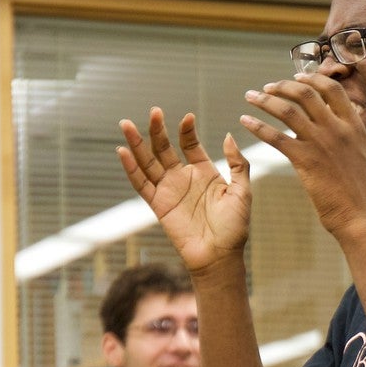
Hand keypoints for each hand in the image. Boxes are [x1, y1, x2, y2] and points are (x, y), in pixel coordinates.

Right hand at [117, 108, 252, 275]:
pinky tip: (123, 152)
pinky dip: (130, 168)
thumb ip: (238, 164)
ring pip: (148, 162)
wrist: (219, 255)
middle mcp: (183, 178)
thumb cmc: (235, 227)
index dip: (186, 131)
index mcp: (204, 172)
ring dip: (136, 144)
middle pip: (164, 148)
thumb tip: (228, 136)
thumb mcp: (242, 192)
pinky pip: (140, 184)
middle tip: (153, 111)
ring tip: (127, 125)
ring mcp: (168, 190)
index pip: (189, 144)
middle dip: (156, 130)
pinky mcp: (157, 204)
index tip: (187, 118)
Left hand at [238, 72, 365, 243]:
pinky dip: (258, 126)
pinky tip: (245, 121)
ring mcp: (321, 144)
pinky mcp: (306, 161)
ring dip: (265, 100)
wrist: (360, 217)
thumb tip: (342, 118)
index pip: (332, 89)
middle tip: (267, 87)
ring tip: (250, 97)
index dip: (312, 78)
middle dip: (282, 86)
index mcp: (354, 126)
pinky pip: (276, 137)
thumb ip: (350, 133)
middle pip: (306, 93)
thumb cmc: (360, 191)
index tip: (296, 76)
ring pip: (287, 110)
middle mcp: (338, 129)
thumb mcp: (363, 153)